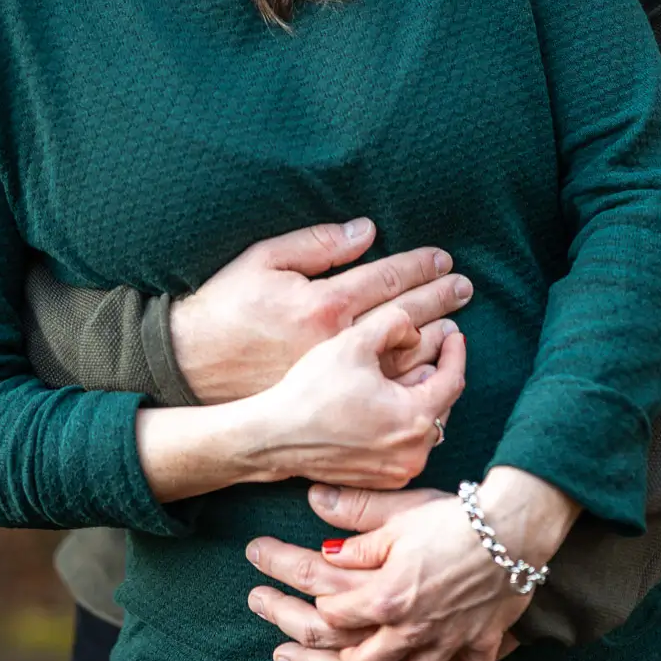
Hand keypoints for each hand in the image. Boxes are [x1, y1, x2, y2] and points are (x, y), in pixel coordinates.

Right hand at [169, 219, 472, 401]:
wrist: (197, 378)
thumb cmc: (227, 313)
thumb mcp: (264, 261)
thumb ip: (319, 244)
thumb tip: (367, 231)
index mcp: (326, 309)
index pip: (392, 284)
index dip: (423, 269)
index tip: (445, 260)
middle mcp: (342, 355)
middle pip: (413, 328)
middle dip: (442, 305)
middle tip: (463, 290)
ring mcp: (346, 398)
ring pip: (412, 375)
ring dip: (436, 350)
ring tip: (450, 329)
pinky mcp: (348, 429)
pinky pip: (396, 412)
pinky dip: (416, 392)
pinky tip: (424, 376)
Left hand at [246, 469, 578, 660]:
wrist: (516, 531)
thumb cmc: (455, 518)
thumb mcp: (399, 514)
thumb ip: (355, 521)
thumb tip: (314, 508)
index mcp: (384, 598)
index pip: (327, 610)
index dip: (295, 594)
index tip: (268, 578)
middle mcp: (410, 631)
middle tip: (277, 655)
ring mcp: (444, 644)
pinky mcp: (477, 645)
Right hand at [250, 304, 465, 489]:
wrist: (273, 436)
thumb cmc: (311, 390)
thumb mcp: (354, 342)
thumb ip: (394, 322)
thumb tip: (415, 329)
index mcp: (415, 419)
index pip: (453, 379)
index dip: (455, 352)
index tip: (454, 333)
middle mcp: (414, 452)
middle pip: (443, 404)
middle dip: (439, 373)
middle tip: (434, 348)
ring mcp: (397, 471)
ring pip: (425, 426)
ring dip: (422, 397)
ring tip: (410, 372)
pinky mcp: (380, 479)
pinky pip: (406, 445)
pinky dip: (404, 421)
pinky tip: (387, 401)